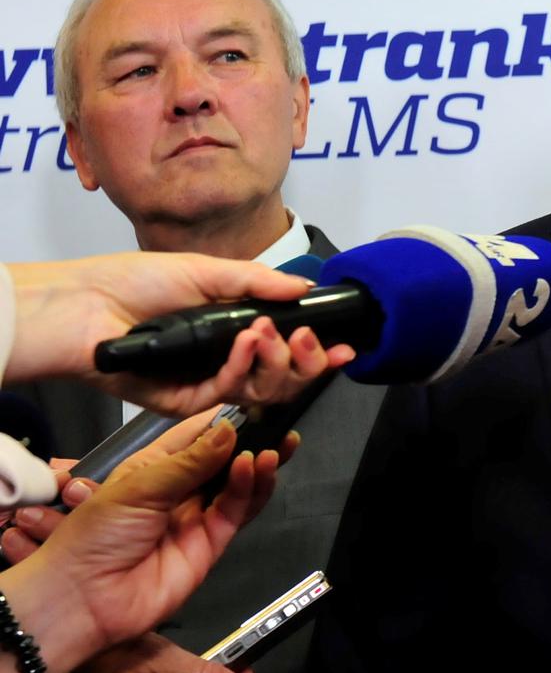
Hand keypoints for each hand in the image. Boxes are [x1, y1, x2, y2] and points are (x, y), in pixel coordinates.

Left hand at [0, 421, 276, 672]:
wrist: (83, 600)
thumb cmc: (92, 538)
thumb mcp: (137, 487)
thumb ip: (188, 461)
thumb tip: (229, 430)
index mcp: (154, 467)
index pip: (196, 435)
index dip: (223, 419)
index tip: (252, 403)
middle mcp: (180, 489)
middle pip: (224, 460)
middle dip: (252, 442)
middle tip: (279, 425)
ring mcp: (197, 516)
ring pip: (238, 485)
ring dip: (257, 465)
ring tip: (275, 447)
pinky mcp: (212, 543)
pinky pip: (237, 511)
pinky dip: (249, 488)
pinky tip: (254, 468)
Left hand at [5, 252, 352, 414]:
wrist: (83, 305)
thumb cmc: (132, 282)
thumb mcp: (206, 270)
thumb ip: (258, 283)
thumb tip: (304, 287)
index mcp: (233, 331)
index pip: (287, 351)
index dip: (319, 352)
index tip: (344, 344)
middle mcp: (224, 361)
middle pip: (283, 379)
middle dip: (307, 362)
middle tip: (311, 340)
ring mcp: (205, 383)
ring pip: (262, 392)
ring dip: (276, 361)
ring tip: (273, 333)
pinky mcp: (183, 402)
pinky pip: (226, 393)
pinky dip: (243, 366)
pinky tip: (247, 339)